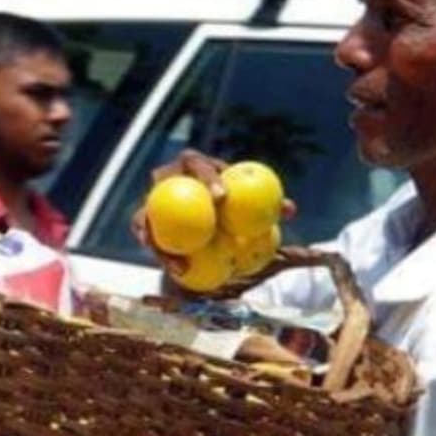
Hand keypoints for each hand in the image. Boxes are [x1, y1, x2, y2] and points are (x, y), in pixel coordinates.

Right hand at [130, 149, 297, 259]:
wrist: (205, 212)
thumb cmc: (231, 202)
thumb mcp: (248, 202)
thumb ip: (267, 205)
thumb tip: (290, 210)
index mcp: (193, 164)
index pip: (197, 164)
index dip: (207, 176)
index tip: (223, 197)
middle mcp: (167, 178)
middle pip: (162, 184)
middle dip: (176, 201)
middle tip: (202, 229)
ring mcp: (151, 201)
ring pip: (146, 217)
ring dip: (159, 240)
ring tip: (180, 263)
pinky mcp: (145, 224)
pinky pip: (149, 241)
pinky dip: (162, 255)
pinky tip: (180, 272)